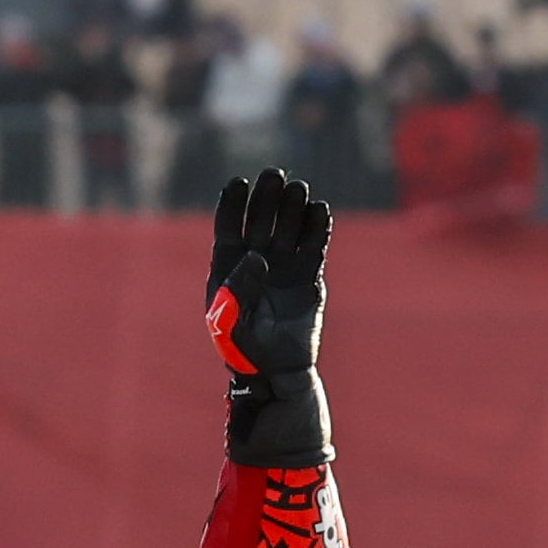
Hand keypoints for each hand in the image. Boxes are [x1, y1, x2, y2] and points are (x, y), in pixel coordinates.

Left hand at [204, 167, 331, 465]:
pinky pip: (314, 243)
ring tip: (298, 190)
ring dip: (293, 206)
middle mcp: (255, 259)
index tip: (240, 183)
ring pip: (288, 225)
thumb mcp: (231, 322)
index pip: (228, 225)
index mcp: (228, 266)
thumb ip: (238, 289)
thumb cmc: (245, 350)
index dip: (233, 203)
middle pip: (260, 218)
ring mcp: (283, 264)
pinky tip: (319, 210)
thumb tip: (258, 256)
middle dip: (266, 196)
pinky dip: (318, 226)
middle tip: (274, 176)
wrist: (277, 371)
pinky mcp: (308, 274)